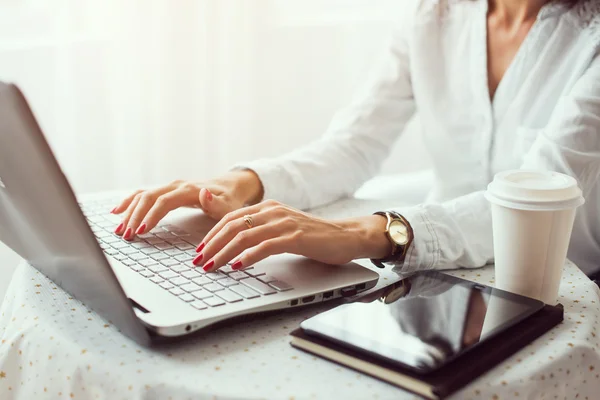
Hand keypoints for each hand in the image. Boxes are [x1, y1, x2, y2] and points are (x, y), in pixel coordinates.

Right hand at [111, 170, 262, 239]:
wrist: (231, 186)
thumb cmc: (230, 199)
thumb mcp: (229, 205)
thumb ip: (217, 204)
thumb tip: (203, 194)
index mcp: (190, 190)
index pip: (165, 201)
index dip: (151, 215)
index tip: (142, 231)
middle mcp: (176, 186)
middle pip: (149, 198)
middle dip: (135, 216)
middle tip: (126, 235)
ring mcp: (170, 187)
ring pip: (143, 196)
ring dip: (130, 211)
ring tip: (120, 229)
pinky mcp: (167, 191)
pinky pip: (144, 194)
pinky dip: (130, 202)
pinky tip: (117, 212)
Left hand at [192, 199, 391, 271]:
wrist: (346, 236)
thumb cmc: (314, 237)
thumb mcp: (283, 228)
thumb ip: (261, 232)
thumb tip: (235, 248)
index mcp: (268, 207)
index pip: (231, 218)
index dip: (211, 235)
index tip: (200, 250)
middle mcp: (273, 211)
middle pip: (233, 226)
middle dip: (212, 245)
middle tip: (199, 261)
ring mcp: (284, 223)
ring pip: (244, 236)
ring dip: (224, 253)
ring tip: (212, 266)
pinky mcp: (295, 237)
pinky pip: (265, 246)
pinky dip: (248, 256)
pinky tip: (238, 266)